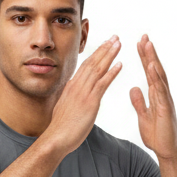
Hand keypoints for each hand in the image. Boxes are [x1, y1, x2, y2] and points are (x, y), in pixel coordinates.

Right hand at [44, 36, 122, 154]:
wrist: (56, 138)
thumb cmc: (60, 128)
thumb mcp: (63, 108)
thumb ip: (70, 99)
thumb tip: (71, 96)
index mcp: (71, 87)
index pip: (85, 66)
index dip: (96, 54)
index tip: (104, 45)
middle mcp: (77, 86)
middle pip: (92, 62)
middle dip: (104, 48)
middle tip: (115, 37)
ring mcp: (83, 93)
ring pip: (98, 69)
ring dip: (109, 55)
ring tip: (118, 44)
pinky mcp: (90, 102)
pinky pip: (102, 84)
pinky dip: (111, 73)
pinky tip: (119, 64)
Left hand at [129, 35, 176, 159]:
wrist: (167, 151)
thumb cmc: (158, 135)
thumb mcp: (143, 116)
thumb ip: (139, 102)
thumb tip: (134, 89)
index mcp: (156, 95)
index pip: (149, 72)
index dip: (144, 57)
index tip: (138, 43)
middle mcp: (162, 94)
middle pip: (155, 69)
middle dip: (149, 53)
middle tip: (144, 36)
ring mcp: (165, 100)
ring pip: (159, 76)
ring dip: (153, 60)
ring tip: (148, 44)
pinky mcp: (166, 109)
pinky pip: (160, 91)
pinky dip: (156, 78)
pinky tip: (151, 68)